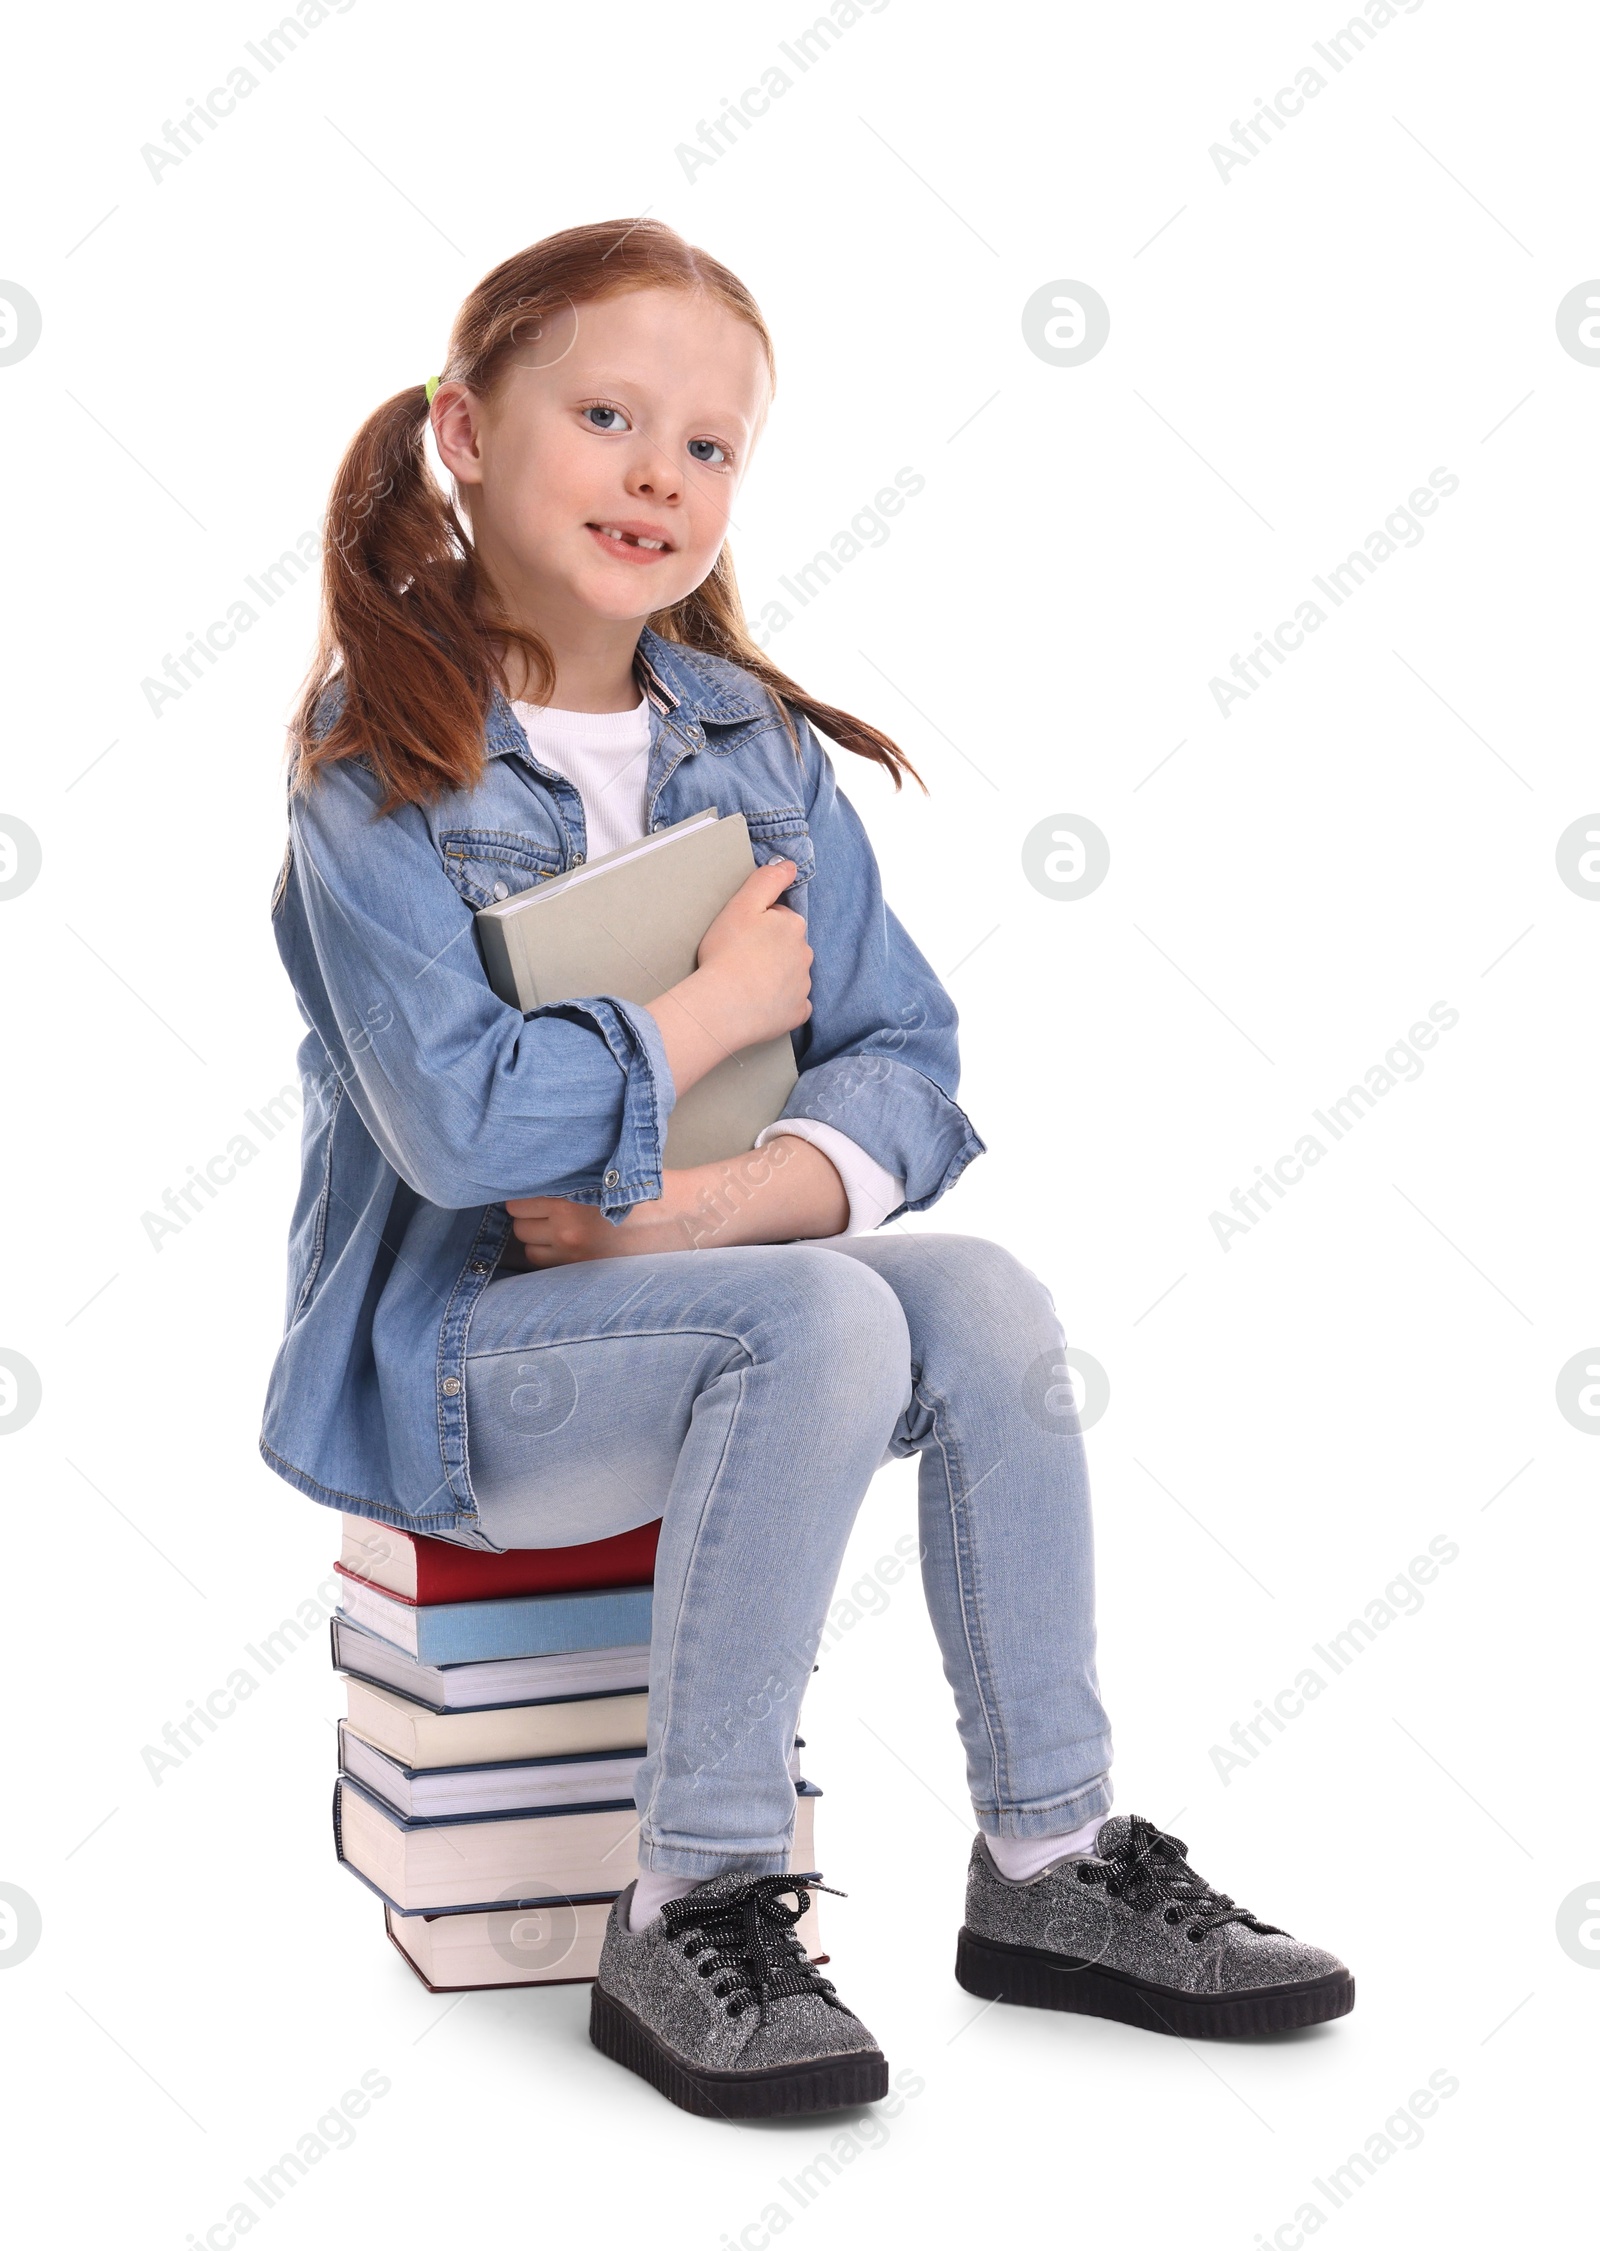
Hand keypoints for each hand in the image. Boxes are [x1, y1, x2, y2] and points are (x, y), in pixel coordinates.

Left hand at [504, 1188, 686, 1268]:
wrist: (679, 1218)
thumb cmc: (642, 1188)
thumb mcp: (604, 1170)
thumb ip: (568, 1173)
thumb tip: (529, 1171)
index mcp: (568, 1197)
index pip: (517, 1200)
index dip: (525, 1194)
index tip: (535, 1191)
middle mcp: (566, 1228)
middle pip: (519, 1224)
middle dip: (530, 1216)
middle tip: (547, 1208)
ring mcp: (574, 1253)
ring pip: (528, 1247)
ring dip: (537, 1237)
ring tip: (558, 1227)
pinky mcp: (583, 1270)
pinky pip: (546, 1264)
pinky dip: (549, 1255)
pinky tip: (567, 1243)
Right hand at [696, 859, 812, 1047]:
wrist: (722, 1005)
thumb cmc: (727, 952)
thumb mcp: (742, 904)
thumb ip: (767, 880)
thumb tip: (790, 866)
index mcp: (793, 926)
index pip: (780, 918)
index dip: (758, 925)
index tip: (740, 936)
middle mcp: (805, 954)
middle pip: (788, 946)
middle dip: (770, 950)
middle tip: (740, 959)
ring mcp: (803, 985)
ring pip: (792, 975)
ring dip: (775, 976)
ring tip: (746, 982)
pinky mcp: (798, 1012)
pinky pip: (794, 1005)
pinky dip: (780, 1004)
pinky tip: (760, 1003)